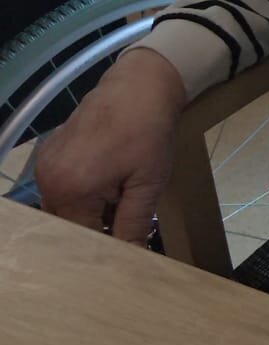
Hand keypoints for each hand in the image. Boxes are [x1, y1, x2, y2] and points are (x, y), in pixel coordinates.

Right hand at [33, 47, 187, 242]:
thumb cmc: (149, 133)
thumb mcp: (148, 183)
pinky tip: (106, 191)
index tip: (126, 253)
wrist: (140, 86)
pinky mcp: (48, 155)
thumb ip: (133, 224)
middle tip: (123, 233)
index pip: (80, 239)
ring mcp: (44, 166)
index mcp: (70, 190)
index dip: (104, 249)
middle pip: (65, 226)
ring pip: (60, 209)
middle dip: (93, 233)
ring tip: (117, 209)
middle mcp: (47, 180)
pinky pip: (59, 189)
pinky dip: (79, 197)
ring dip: (86, 215)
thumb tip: (131, 258)